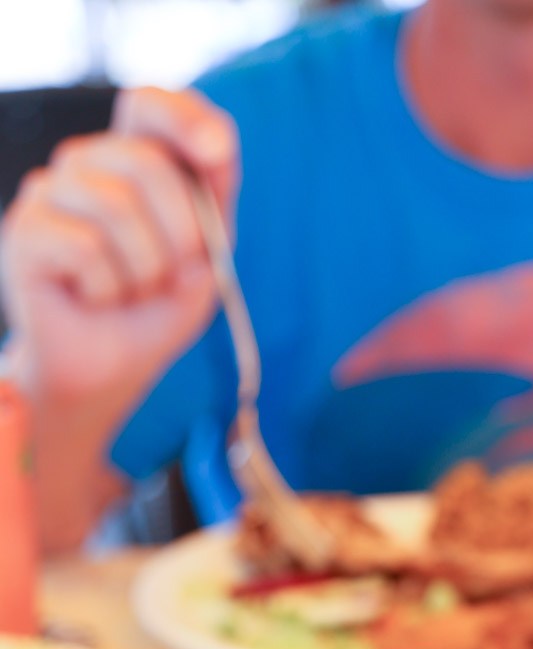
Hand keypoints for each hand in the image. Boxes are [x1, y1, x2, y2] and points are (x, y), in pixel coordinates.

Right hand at [0, 86, 238, 404]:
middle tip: (169, 278)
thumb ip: (216, 196)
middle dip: (181, 236)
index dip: (182, 118)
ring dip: (145, 271)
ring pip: (118, 208)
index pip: (149, 105)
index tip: (215, 154)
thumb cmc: (157, 307)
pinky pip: (87, 248)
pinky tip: (96, 299)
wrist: (112, 368)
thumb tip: (216, 145)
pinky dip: (109, 289)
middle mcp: (87, 162)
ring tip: (131, 292)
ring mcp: (50, 190)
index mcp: (133, 158)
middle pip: (148, 163)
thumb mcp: (207, 253)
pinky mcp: (25, 229)